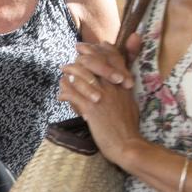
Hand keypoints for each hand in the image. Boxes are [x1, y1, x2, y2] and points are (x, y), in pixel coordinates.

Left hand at [58, 39, 145, 159]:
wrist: (127, 145)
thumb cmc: (128, 127)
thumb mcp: (131, 102)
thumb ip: (124, 89)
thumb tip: (118, 81)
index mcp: (123, 84)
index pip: (112, 58)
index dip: (99, 50)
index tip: (88, 47)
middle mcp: (113, 87)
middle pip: (95, 61)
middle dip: (82, 56)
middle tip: (72, 56)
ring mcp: (102, 96)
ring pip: (82, 75)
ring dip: (70, 72)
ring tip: (63, 73)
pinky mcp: (92, 109)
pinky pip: (74, 94)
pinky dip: (65, 92)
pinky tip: (61, 95)